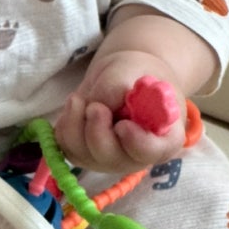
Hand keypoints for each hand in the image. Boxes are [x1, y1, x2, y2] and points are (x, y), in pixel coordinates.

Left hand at [55, 52, 186, 173]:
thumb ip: (116, 87)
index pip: (152, 151)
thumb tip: (97, 105)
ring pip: (83, 153)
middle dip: (97, 131)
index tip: (123, 125)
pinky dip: (66, 124)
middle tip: (94, 106)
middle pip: (111, 158)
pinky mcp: (84, 156)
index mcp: (163, 138)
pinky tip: (76, 108)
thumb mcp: (130, 68)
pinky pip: (65, 146)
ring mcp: (108, 160)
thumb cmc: (134, 75)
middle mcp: (136, 157)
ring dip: (75, 122)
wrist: (121, 79)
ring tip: (80, 98)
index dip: (137, 142)